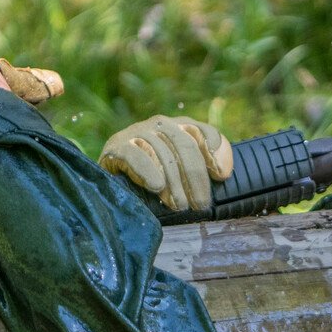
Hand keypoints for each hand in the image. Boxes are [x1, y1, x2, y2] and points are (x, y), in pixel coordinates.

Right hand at [99, 115, 232, 211]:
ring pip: (162, 153)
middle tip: (200, 205)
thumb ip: (202, 171)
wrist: (108, 182)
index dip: (216, 151)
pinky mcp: (116, 146)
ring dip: (173, 183)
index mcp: (179, 127)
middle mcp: (160, 125)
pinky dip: (147, 170)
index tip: (221, 176)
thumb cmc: (152, 182)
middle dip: (195, 177)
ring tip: (180, 206)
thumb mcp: (180, 175)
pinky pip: (134, 155)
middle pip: (185, 146)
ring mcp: (137, 132)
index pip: (203, 132)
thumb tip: (222, 173)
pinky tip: (155, 186)